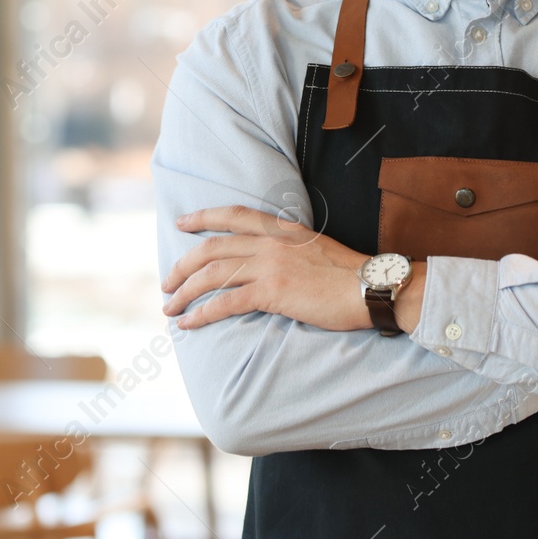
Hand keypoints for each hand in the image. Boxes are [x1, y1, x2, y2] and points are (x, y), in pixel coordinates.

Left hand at [161, 206, 372, 331]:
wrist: (371, 287)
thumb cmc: (351, 275)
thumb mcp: (317, 248)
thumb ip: (291, 249)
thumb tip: (273, 262)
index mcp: (283, 230)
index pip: (234, 214)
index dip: (203, 217)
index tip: (182, 222)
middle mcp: (271, 243)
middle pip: (212, 248)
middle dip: (182, 265)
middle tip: (167, 282)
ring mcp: (270, 266)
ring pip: (212, 274)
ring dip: (185, 292)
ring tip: (169, 307)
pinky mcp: (272, 292)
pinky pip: (225, 302)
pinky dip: (202, 313)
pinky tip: (188, 323)